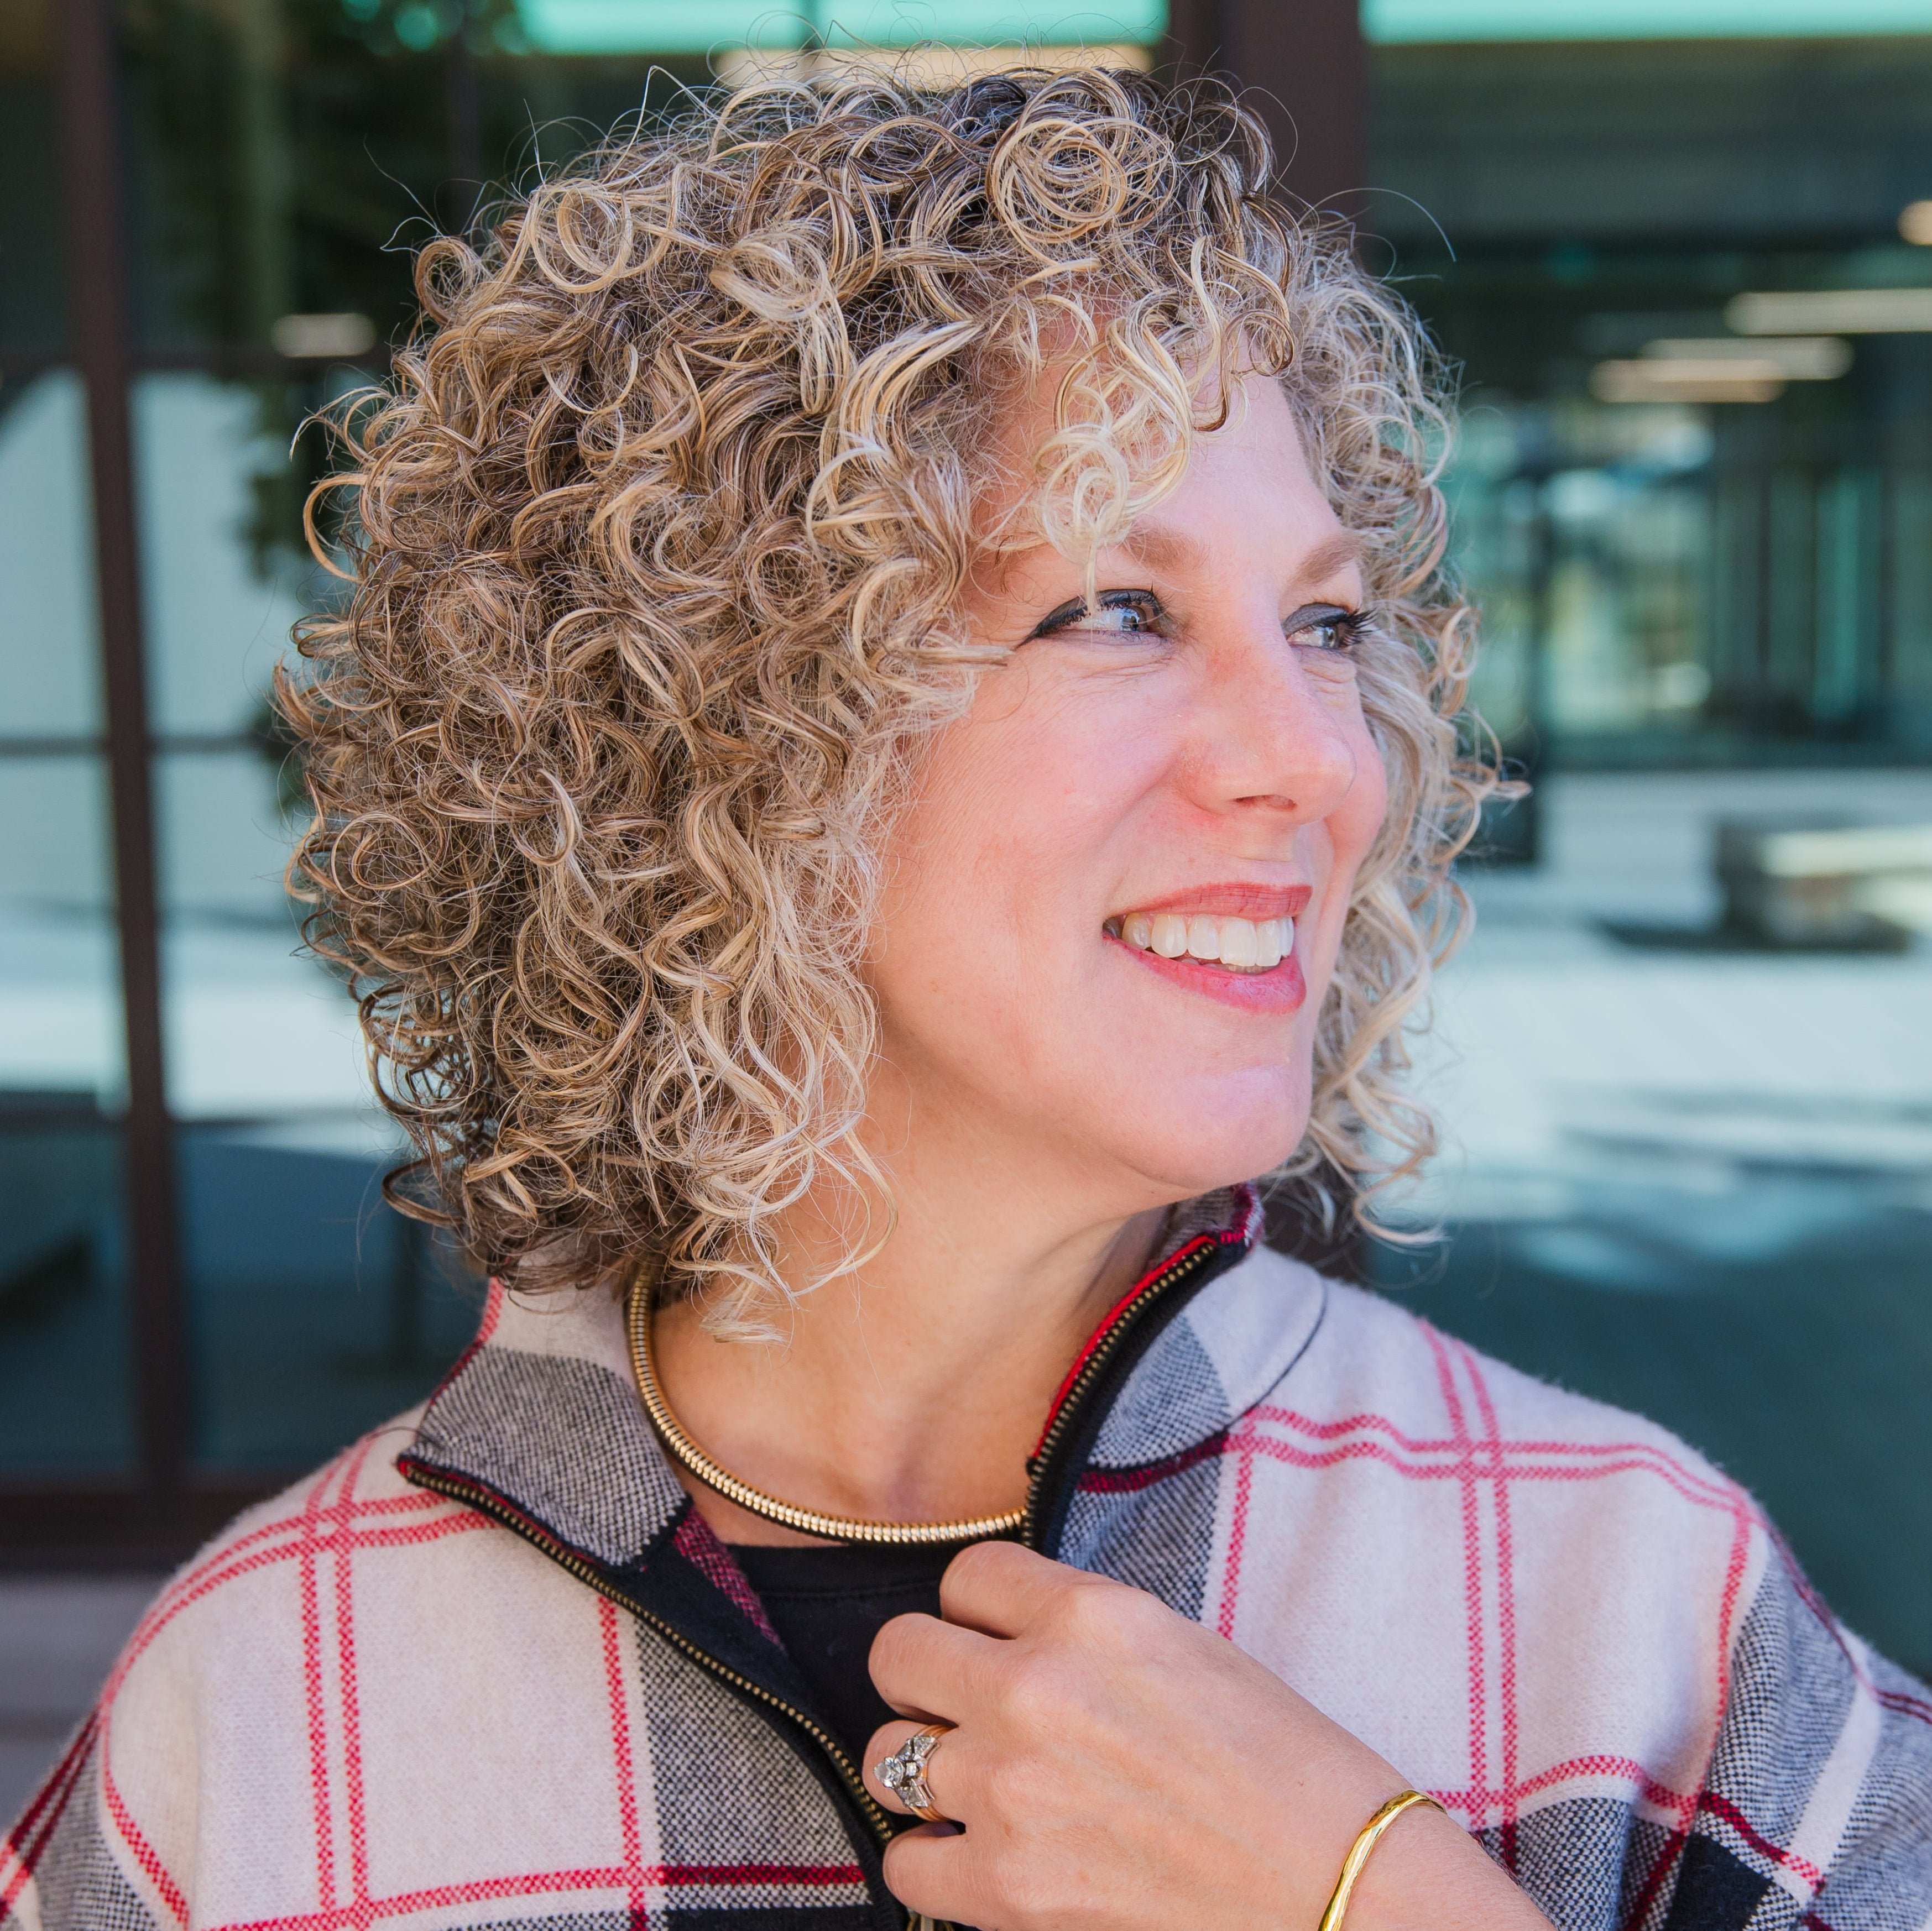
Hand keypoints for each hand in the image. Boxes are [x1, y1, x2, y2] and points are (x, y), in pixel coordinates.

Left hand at [863, 1543, 1552, 1930]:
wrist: (1339, 1886)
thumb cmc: (1282, 1764)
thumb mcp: (1181, 1645)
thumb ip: (1082, 1629)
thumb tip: (1011, 1632)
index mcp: (1088, 1614)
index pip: (964, 1573)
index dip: (975, 1608)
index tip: (991, 1634)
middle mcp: (1036, 1688)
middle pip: (898, 1652)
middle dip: (924, 1675)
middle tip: (959, 1703)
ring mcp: (1013, 1790)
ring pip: (887, 1757)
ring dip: (923, 1768)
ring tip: (970, 1784)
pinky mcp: (1009, 1889)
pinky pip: (906, 1865)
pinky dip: (932, 1862)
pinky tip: (975, 1856)